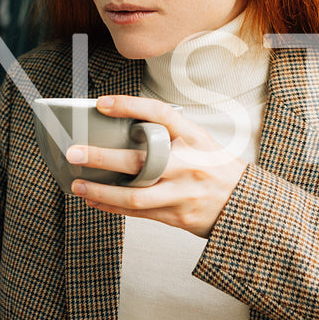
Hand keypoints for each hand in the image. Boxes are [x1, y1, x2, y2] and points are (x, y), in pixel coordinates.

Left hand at [66, 95, 246, 238]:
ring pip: (134, 195)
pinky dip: (113, 207)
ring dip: (101, 191)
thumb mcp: (201, 141)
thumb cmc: (217, 168)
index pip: (160, 114)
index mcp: (195, 138)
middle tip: (75, 152)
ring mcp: (181, 193)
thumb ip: (171, 134)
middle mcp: (188, 165)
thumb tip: (126, 127)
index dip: (130, 106)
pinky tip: (95, 200)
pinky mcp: (177, 216)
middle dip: (102, 157)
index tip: (102, 103)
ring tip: (78, 184)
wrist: (243, 205)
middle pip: (139, 161)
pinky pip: (138, 212)